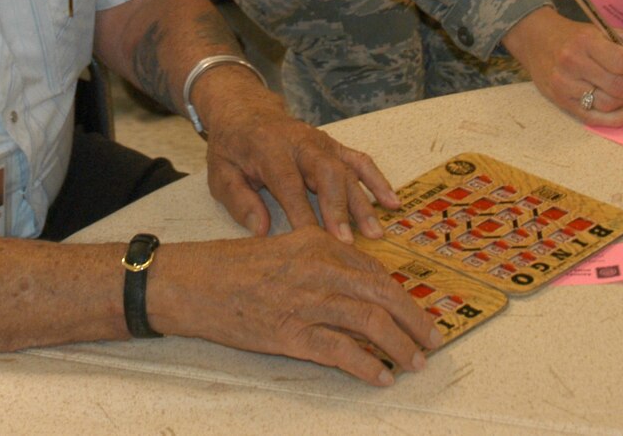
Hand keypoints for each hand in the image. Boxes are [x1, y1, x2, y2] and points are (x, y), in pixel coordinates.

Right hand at [151, 228, 442, 385]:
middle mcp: (318, 269)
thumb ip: (319, 261)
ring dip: (400, 346)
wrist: (190, 282)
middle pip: (382, 295)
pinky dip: (367, 367)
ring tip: (415, 362)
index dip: (401, 296)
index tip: (417, 313)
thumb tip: (356, 284)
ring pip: (369, 324)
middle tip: (433, 340)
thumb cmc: (230, 266)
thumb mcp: (281, 249)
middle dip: (414, 320)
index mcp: (318, 245)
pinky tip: (381, 378)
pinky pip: (340, 352)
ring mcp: (305, 302)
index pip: (373, 272)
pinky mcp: (290, 333)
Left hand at [197, 70, 398, 240]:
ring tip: (375, 233)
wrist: (245, 111)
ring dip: (362, 202)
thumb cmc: (232, 148)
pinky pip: (360, 161)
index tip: (310, 241)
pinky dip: (378, 181)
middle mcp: (301, 143)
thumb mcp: (220, 173)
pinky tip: (392, 203)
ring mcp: (322, 142)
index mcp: (268, 148)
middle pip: (326, 173)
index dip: (301, 212)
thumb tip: (262, 231)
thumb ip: (239, 201)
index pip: (288, 183)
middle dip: (338, 208)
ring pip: (347, 169)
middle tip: (347, 243)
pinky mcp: (334, 146)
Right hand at [502, 5, 622, 126]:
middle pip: (617, 86)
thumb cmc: (573, 36)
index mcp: (586, 42)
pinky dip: (616, 120)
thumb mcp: (602, 31)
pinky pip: (593, 117)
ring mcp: (565, 84)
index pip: (621, 62)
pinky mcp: (561, 100)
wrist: (535, 39)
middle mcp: (574, 63)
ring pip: (608, 103)